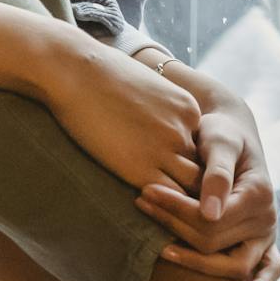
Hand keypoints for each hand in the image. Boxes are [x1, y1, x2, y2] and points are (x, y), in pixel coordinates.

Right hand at [35, 32, 204, 195]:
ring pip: (191, 187)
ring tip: (169, 209)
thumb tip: (153, 122)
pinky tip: (150, 206)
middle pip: (202, 169)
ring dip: (182, 198)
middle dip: (193, 184)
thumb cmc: (103, 75)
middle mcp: (183, 130)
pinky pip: (167, 196)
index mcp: (188, 110)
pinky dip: (164, 205)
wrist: (76, 72)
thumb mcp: (149, 86)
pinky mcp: (141, 169)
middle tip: (180, 199)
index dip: (187, 161)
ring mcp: (164, 150)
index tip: (172, 169)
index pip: (202, 147)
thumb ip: (161, 108)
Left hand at [135, 61, 279, 280]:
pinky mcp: (263, 243)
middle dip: (174, 227)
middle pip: (214, 242)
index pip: (211, 218)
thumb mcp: (220, 141)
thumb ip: (216, 174)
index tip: (145, 193)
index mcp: (259, 194)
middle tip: (140, 204)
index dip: (176, 209)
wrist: (234, 135)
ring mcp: (267, 234)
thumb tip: (210, 214)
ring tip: (161, 250)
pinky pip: (269, 273)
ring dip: (195, 261)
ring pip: (233, 265)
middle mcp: (267, 218)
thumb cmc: (223, 133)